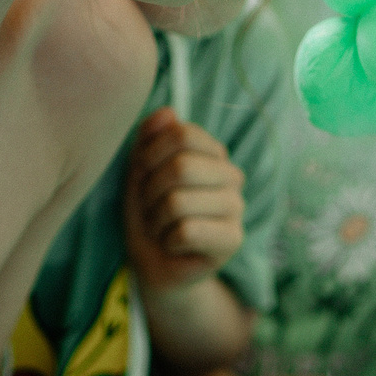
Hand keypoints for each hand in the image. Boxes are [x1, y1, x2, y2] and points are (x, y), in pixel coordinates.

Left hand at [122, 108, 245, 293]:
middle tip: (151, 209)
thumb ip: (149, 139)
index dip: (150, 154)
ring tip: (161, 228)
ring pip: (179, 202)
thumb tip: (167, 112)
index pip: (182, 134)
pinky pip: (187, 231)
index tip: (143, 175)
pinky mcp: (233, 240)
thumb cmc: (149, 214)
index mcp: (212, 153)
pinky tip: (174, 245)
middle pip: (181, 166)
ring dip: (156, 220)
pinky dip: (168, 240)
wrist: (155, 264)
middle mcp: (231, 175)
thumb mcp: (140, 172)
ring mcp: (236, 207)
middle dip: (150, 191)